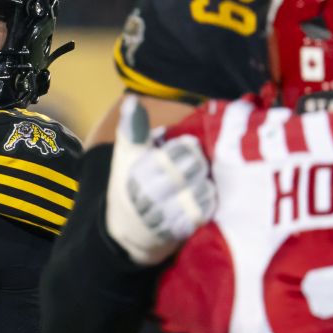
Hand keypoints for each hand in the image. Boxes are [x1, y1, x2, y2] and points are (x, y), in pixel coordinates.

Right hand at [105, 96, 215, 265]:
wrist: (127, 230)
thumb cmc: (130, 184)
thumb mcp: (126, 154)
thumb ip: (132, 127)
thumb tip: (132, 100)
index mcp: (138, 170)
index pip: (177, 151)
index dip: (188, 147)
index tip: (188, 147)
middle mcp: (149, 194)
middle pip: (193, 169)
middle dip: (199, 165)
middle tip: (197, 166)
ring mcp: (164, 216)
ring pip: (203, 191)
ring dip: (205, 186)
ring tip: (199, 184)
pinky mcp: (178, 233)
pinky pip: (204, 213)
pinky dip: (207, 205)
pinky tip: (200, 200)